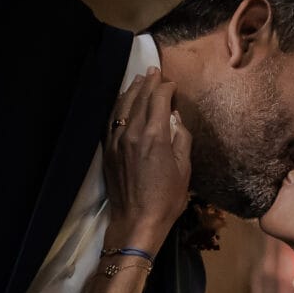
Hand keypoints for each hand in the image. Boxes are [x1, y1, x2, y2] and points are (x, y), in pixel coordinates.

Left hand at [103, 69, 191, 252]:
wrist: (136, 221)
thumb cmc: (166, 199)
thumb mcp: (185, 169)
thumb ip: (181, 139)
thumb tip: (175, 119)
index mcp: (154, 136)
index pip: (159, 99)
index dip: (166, 88)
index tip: (172, 85)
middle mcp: (133, 133)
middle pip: (139, 98)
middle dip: (148, 83)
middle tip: (154, 71)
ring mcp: (117, 141)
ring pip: (123, 106)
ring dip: (132, 90)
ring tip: (139, 80)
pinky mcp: (108, 151)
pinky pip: (112, 120)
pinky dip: (119, 107)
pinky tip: (123, 102)